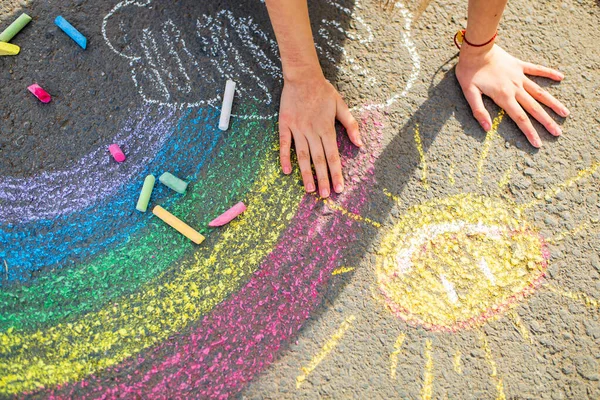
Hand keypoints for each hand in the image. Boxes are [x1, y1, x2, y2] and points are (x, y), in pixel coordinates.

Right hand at [278, 73, 361, 196]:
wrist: (302, 76)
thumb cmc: (323, 91)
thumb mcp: (341, 105)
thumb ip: (351, 125)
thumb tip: (360, 144)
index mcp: (327, 128)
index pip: (333, 155)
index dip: (336, 173)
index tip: (339, 187)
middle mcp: (312, 131)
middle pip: (318, 159)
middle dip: (323, 179)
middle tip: (325, 195)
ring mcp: (298, 129)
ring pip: (303, 155)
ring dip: (306, 174)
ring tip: (310, 189)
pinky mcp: (285, 125)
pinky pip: (284, 144)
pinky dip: (285, 157)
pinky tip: (287, 171)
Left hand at [456, 44, 569, 147]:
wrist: (476, 48)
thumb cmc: (469, 72)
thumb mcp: (469, 93)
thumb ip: (478, 111)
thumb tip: (487, 128)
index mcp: (504, 97)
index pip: (520, 119)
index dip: (529, 132)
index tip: (538, 143)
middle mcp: (515, 88)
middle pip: (534, 109)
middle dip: (546, 122)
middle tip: (558, 133)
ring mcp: (519, 77)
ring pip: (540, 92)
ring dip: (553, 103)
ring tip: (565, 113)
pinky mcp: (519, 65)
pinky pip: (537, 70)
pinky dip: (549, 73)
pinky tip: (561, 77)